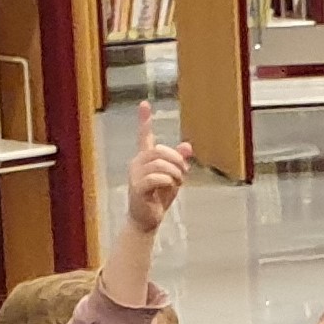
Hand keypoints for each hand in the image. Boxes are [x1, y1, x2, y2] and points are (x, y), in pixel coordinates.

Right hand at [123, 102, 192, 235]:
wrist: (147, 219)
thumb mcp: (174, 177)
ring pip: (160, 164)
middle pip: (160, 150)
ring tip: (176, 182)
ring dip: (175, 173)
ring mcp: (135, 175)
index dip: (144, 120)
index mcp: (145, 158)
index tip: (144, 103)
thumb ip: (180, 162)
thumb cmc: (159, 197)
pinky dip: (168, 181)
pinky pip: (156, 177)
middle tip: (183, 173)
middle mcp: (137, 163)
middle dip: (177, 161)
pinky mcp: (137, 187)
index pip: (144, 136)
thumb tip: (188, 145)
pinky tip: (168, 187)